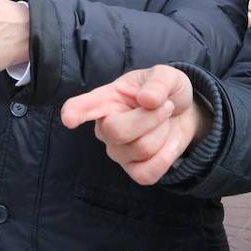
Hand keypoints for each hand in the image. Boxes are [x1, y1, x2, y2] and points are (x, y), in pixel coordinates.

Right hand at [61, 66, 208, 185]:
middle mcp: (105, 127)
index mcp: (106, 99)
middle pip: (116, 131)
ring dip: (163, 132)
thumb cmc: (164, 91)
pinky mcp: (134, 170)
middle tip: (166, 106)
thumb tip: (147, 100)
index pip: (84, 106)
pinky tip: (169, 145)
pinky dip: (165, 159)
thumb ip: (158, 83)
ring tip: (164, 122)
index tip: (68, 117)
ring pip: (141, 149)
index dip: (75, 112)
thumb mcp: (166, 76)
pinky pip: (146, 174)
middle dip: (150, 118)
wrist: (182, 112)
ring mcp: (118, 151)